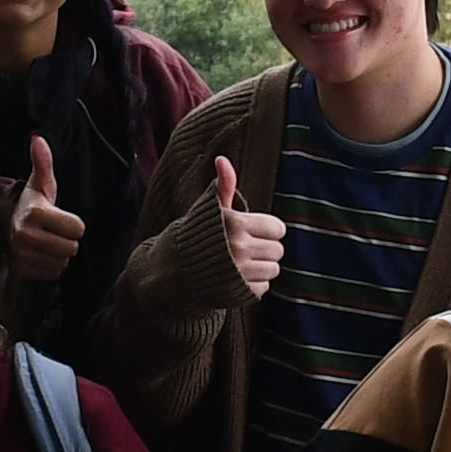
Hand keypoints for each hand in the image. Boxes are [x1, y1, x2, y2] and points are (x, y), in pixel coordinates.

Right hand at [3, 137, 84, 280]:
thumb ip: (43, 163)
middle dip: (65, 240)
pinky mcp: (20, 270)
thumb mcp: (37, 185)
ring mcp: (22, 255)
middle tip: (52, 232)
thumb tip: (39, 138)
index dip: (72, 224)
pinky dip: (48, 266)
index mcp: (35, 212)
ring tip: (45, 243)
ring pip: (62, 262)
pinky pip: (51, 273)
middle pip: (71, 247)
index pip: (78, 228)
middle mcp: (26, 235)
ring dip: (57, 254)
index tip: (58, 219)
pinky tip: (39, 255)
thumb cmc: (26, 207)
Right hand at [208, 154, 283, 300]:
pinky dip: (253, 285)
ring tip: (241, 263)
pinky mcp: (239, 292)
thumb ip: (224, 186)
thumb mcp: (210, 210)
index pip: (277, 228)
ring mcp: (239, 272)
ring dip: (261, 267)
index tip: (251, 231)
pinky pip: (264, 288)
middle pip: (278, 250)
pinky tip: (237, 278)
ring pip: (273, 269)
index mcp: (236, 224)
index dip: (266, 229)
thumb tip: (222, 159)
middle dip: (264, 248)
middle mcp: (239, 248)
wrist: (172, 270)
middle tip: (244, 248)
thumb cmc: (196, 235)